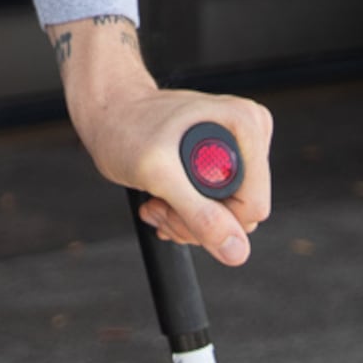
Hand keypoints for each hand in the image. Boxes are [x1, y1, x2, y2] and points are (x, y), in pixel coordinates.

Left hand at [48, 13, 274, 266]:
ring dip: (185, 220)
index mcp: (246, 126)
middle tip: (159, 203)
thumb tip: (237, 251)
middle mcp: (250, 135)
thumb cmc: (126, 128)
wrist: (110, 111)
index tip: (170, 203)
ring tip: (156, 201)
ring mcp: (239, 150)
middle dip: (194, 221)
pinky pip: (218, 211)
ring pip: (228, 219)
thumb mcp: (158, 174)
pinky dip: (186, 214)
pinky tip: (162, 200)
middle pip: (240, 216)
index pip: (252, 207)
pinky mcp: (226, 162)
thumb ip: (199, 213)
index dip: (211, 220)